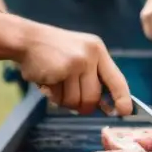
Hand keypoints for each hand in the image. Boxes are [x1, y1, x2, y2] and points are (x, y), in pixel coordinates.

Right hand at [15, 23, 132, 115]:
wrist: (27, 39)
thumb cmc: (54, 51)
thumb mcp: (80, 56)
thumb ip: (94, 77)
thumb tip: (107, 106)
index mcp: (98, 52)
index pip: (117, 80)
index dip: (122, 98)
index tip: (125, 112)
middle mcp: (90, 56)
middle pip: (93, 97)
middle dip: (84, 106)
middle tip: (76, 104)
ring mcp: (75, 63)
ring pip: (75, 101)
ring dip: (65, 101)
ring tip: (57, 86)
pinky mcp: (60, 71)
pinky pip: (59, 98)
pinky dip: (53, 96)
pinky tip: (48, 82)